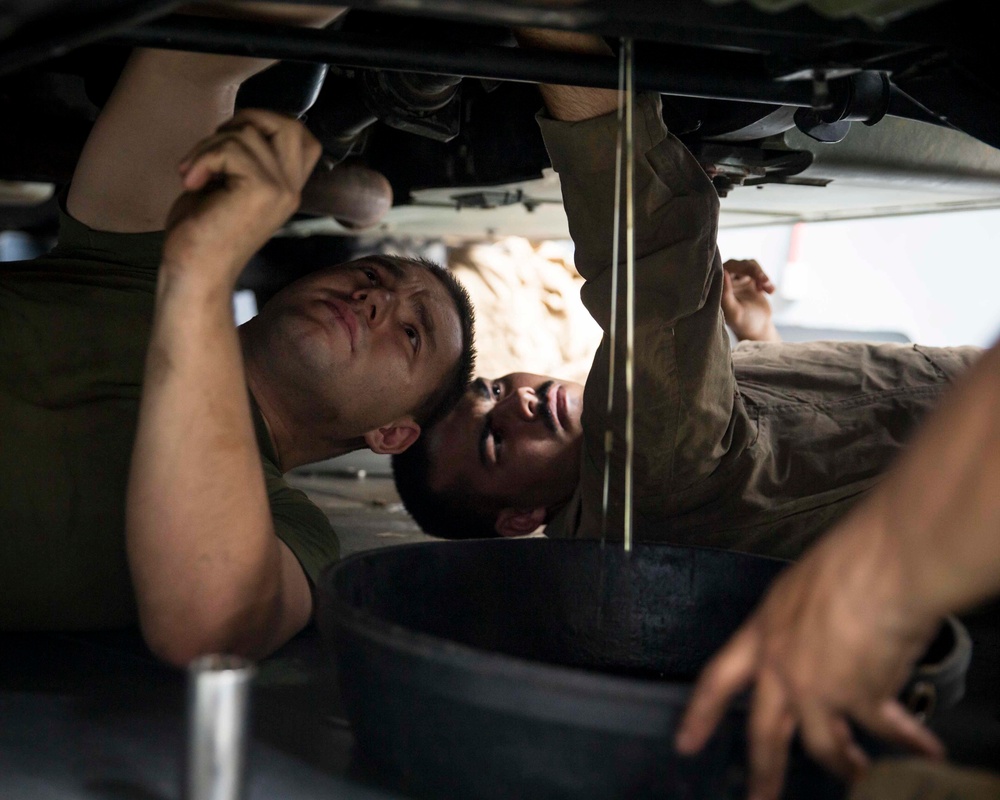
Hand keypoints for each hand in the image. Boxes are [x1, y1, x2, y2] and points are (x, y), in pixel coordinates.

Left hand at [163, 108, 321, 284]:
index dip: (269, 123)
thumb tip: (239, 124)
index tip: (232, 144)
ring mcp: (281, 189)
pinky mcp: (262, 190)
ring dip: (208, 146)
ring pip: (247, 133)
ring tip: (194, 175)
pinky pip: (230, 148)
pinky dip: (202, 159)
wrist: (196, 272)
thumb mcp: (231, 186)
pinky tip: (192, 183)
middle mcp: (292, 189)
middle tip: (215, 148)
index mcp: (288, 189)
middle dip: (245, 120)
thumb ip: (245, 159)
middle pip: (287, 123)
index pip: (303, 137)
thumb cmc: (203, 233)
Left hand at [675, 497, 945, 799]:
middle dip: (763, 771)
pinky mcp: (858, 699)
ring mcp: (817, 688)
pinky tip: (925, 752)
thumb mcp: (804, 588)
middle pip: (765, 732)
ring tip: (860, 775)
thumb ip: (804, 623)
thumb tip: (821, 639)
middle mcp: (782, 667)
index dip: (701, 713)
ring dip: (845, 766)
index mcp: (762, 633)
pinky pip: (883, 732)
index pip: (718, 679)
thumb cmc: (847, 560)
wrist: (880, 565)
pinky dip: (909, 743)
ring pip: (821, 746)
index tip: (686, 742)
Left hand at [721, 258, 779, 342]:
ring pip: (749, 264)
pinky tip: (770, 291)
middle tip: (764, 280)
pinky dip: (766, 279)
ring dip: (761, 274)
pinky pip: (758, 270)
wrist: (758, 328)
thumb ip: (726, 294)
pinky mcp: (750, 278)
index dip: (735, 268)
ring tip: (769, 288)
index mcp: (717, 288)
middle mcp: (725, 281)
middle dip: (752, 270)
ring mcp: (738, 278)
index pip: (722, 269)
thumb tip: (724, 272)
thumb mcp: (734, 311)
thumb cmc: (742, 322)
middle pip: (737, 264)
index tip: (746, 277)